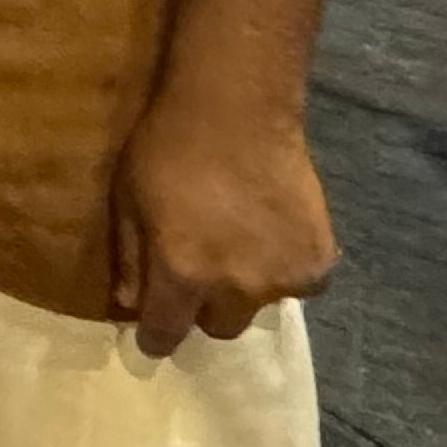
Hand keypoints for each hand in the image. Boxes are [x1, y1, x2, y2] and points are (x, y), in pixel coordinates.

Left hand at [111, 87, 336, 354]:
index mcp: (183, 274)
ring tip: (240, 241)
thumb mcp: (128, 201)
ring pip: (260, 305)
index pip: (168, 334)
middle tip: (200, 270)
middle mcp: (237, 287)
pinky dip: (284, 268)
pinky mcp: (318, 263)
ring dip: (247, 287)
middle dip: (205, 308)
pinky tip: (272, 232)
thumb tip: (129, 307)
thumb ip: (130, 259)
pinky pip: (298, 284)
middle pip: (218, 327)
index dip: (155, 336)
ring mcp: (283, 278)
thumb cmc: (169, 148)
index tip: (153, 332)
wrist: (237, 109)